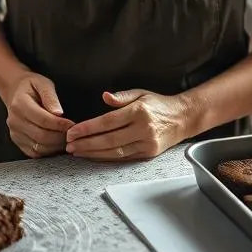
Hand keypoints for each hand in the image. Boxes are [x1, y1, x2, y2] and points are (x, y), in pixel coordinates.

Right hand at [3, 72, 73, 158]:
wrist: (15, 91)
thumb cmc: (31, 86)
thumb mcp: (43, 84)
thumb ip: (51, 98)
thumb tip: (59, 113)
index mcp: (20, 105)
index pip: (43, 119)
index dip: (60, 124)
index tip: (72, 125)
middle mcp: (15, 121)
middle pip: (41, 136)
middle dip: (60, 137)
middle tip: (72, 134)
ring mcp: (14, 133)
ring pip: (38, 147)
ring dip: (55, 146)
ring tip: (66, 138)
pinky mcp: (17, 141)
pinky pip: (34, 152)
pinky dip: (47, 151)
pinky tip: (56, 143)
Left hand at [65, 90, 190, 160]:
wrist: (182, 118)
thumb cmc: (158, 104)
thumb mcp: (141, 93)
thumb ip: (122, 96)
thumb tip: (104, 96)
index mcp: (139, 111)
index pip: (108, 122)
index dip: (88, 128)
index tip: (72, 131)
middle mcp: (143, 129)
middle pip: (109, 140)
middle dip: (86, 144)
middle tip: (69, 145)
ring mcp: (146, 144)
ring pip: (115, 153)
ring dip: (93, 154)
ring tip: (77, 152)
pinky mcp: (147, 155)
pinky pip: (123, 158)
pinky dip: (106, 158)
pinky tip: (94, 156)